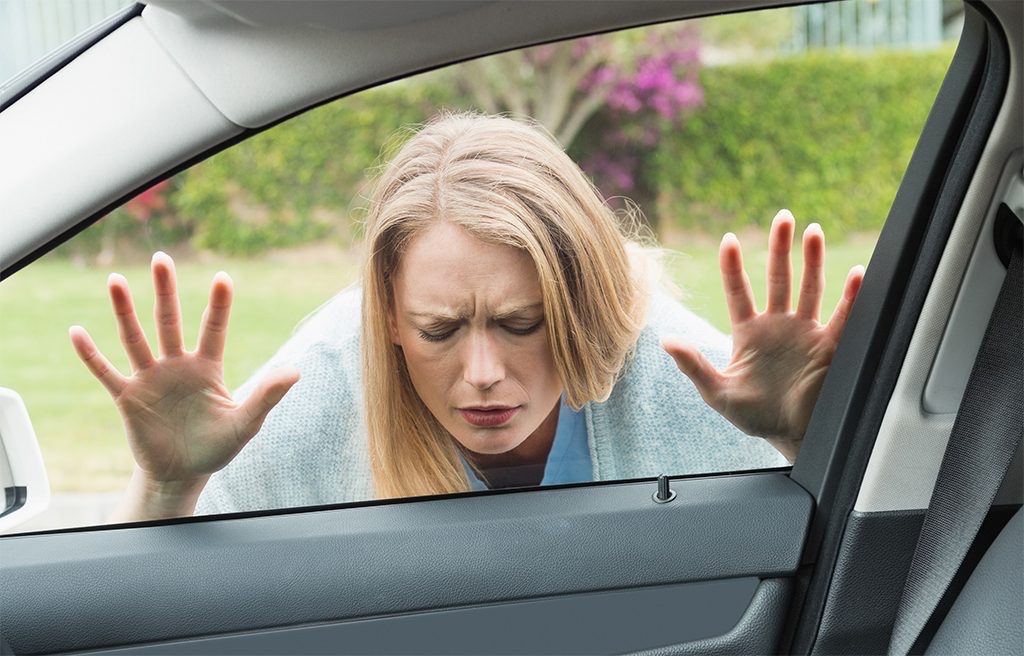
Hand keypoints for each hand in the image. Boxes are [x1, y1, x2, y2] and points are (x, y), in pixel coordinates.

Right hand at [70, 252, 298, 514]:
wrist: (182, 474)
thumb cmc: (217, 446)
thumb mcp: (246, 423)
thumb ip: (267, 395)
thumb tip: (296, 371)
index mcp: (208, 368)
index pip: (214, 329)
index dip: (219, 305)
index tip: (223, 277)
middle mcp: (177, 365)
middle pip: (170, 321)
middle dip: (166, 291)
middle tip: (162, 258)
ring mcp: (151, 379)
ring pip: (135, 338)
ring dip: (124, 310)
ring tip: (115, 279)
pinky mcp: (128, 398)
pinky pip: (106, 372)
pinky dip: (91, 354)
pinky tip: (76, 331)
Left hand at [662, 210, 863, 461]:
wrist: (791, 437)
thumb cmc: (755, 416)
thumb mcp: (718, 392)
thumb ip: (694, 365)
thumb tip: (665, 341)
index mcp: (748, 332)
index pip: (738, 290)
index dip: (733, 266)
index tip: (728, 239)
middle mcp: (778, 325)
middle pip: (778, 278)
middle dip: (780, 248)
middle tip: (783, 217)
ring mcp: (805, 332)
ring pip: (810, 287)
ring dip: (812, 260)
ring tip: (813, 231)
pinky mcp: (829, 346)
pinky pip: (842, 317)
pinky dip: (850, 296)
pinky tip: (856, 274)